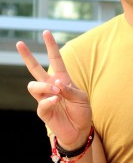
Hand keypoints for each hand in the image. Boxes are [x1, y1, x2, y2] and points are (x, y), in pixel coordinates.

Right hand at [17, 30, 91, 147]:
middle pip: (35, 69)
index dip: (51, 46)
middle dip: (27, 56)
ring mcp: (45, 98)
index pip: (55, 59)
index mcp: (62, 80)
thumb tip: (56, 83)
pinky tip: (56, 100)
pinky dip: (48, 100)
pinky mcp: (43, 111)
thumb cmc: (82, 112)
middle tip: (20, 43)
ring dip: (45, 87)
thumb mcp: (82, 98)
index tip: (46, 32)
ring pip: (33, 86)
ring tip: (57, 92)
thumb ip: (70, 90)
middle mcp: (51, 87)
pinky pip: (40, 103)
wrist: (79, 130)